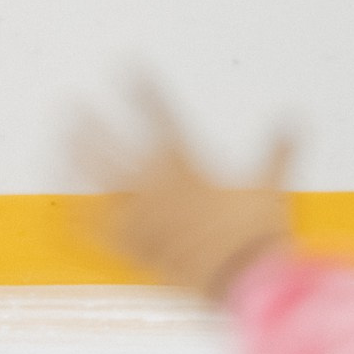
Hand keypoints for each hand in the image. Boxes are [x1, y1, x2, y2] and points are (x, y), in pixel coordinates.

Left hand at [74, 83, 291, 299]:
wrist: (249, 285)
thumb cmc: (260, 238)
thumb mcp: (272, 189)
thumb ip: (278, 153)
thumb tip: (293, 119)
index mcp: (189, 170)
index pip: (162, 120)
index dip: (144, 92)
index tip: (128, 67)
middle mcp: (159, 190)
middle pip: (116, 149)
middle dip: (94, 125)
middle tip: (72, 104)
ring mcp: (144, 220)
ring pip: (103, 184)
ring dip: (79, 161)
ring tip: (60, 142)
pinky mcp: (138, 250)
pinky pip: (102, 232)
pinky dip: (82, 219)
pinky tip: (66, 207)